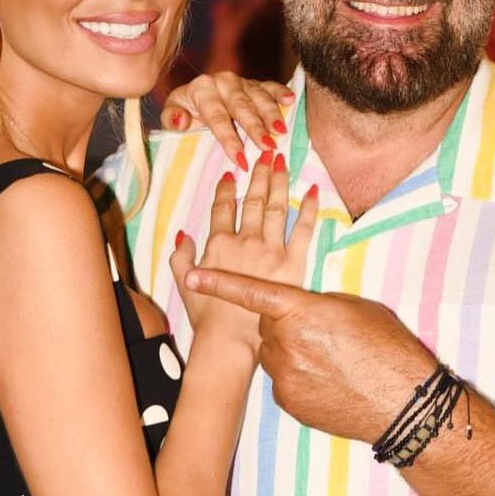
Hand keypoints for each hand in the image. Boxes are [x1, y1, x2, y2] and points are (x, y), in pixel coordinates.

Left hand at [161, 71, 294, 169]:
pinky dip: (281, 92)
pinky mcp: (256, 82)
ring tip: (281, 131)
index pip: (218, 117)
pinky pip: (270, 86)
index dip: (229, 140)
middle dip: (255, 128)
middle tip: (268, 147)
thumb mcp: (172, 114)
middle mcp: (223, 81)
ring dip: (272, 115)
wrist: (194, 96)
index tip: (240, 160)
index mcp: (202, 89)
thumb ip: (172, 118)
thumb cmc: (185, 111)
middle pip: (242, 107)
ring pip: (259, 97)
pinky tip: (291, 100)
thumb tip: (181, 121)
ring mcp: (242, 81)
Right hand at [168, 150, 317, 350]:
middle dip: (259, 175)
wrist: (229, 340)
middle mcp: (246, 241)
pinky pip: (304, 231)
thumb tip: (183, 233)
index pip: (223, 208)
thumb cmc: (206, 317)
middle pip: (253, 201)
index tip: (231, 173)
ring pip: (276, 208)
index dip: (227, 188)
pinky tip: (313, 190)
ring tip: (282, 162)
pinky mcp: (293, 264)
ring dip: (279, 182)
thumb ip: (180, 254)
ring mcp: (271, 251)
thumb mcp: (183, 282)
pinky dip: (310, 209)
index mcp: (219, 244)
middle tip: (265, 154)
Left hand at [183, 269, 438, 443]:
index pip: (251, 292)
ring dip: (290, 352)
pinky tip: (326, 382)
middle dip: (283, 325)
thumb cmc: (384, 348)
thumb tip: (299, 307)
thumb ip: (316, 303)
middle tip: (319, 333)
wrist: (401, 401)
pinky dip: (297, 378)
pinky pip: (281, 381)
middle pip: (266, 326)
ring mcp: (284, 375)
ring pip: (273, 354)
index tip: (193, 276)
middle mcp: (285, 342)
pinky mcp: (287, 401)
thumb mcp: (352, 309)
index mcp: (300, 310)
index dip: (219, 283)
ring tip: (328, 360)